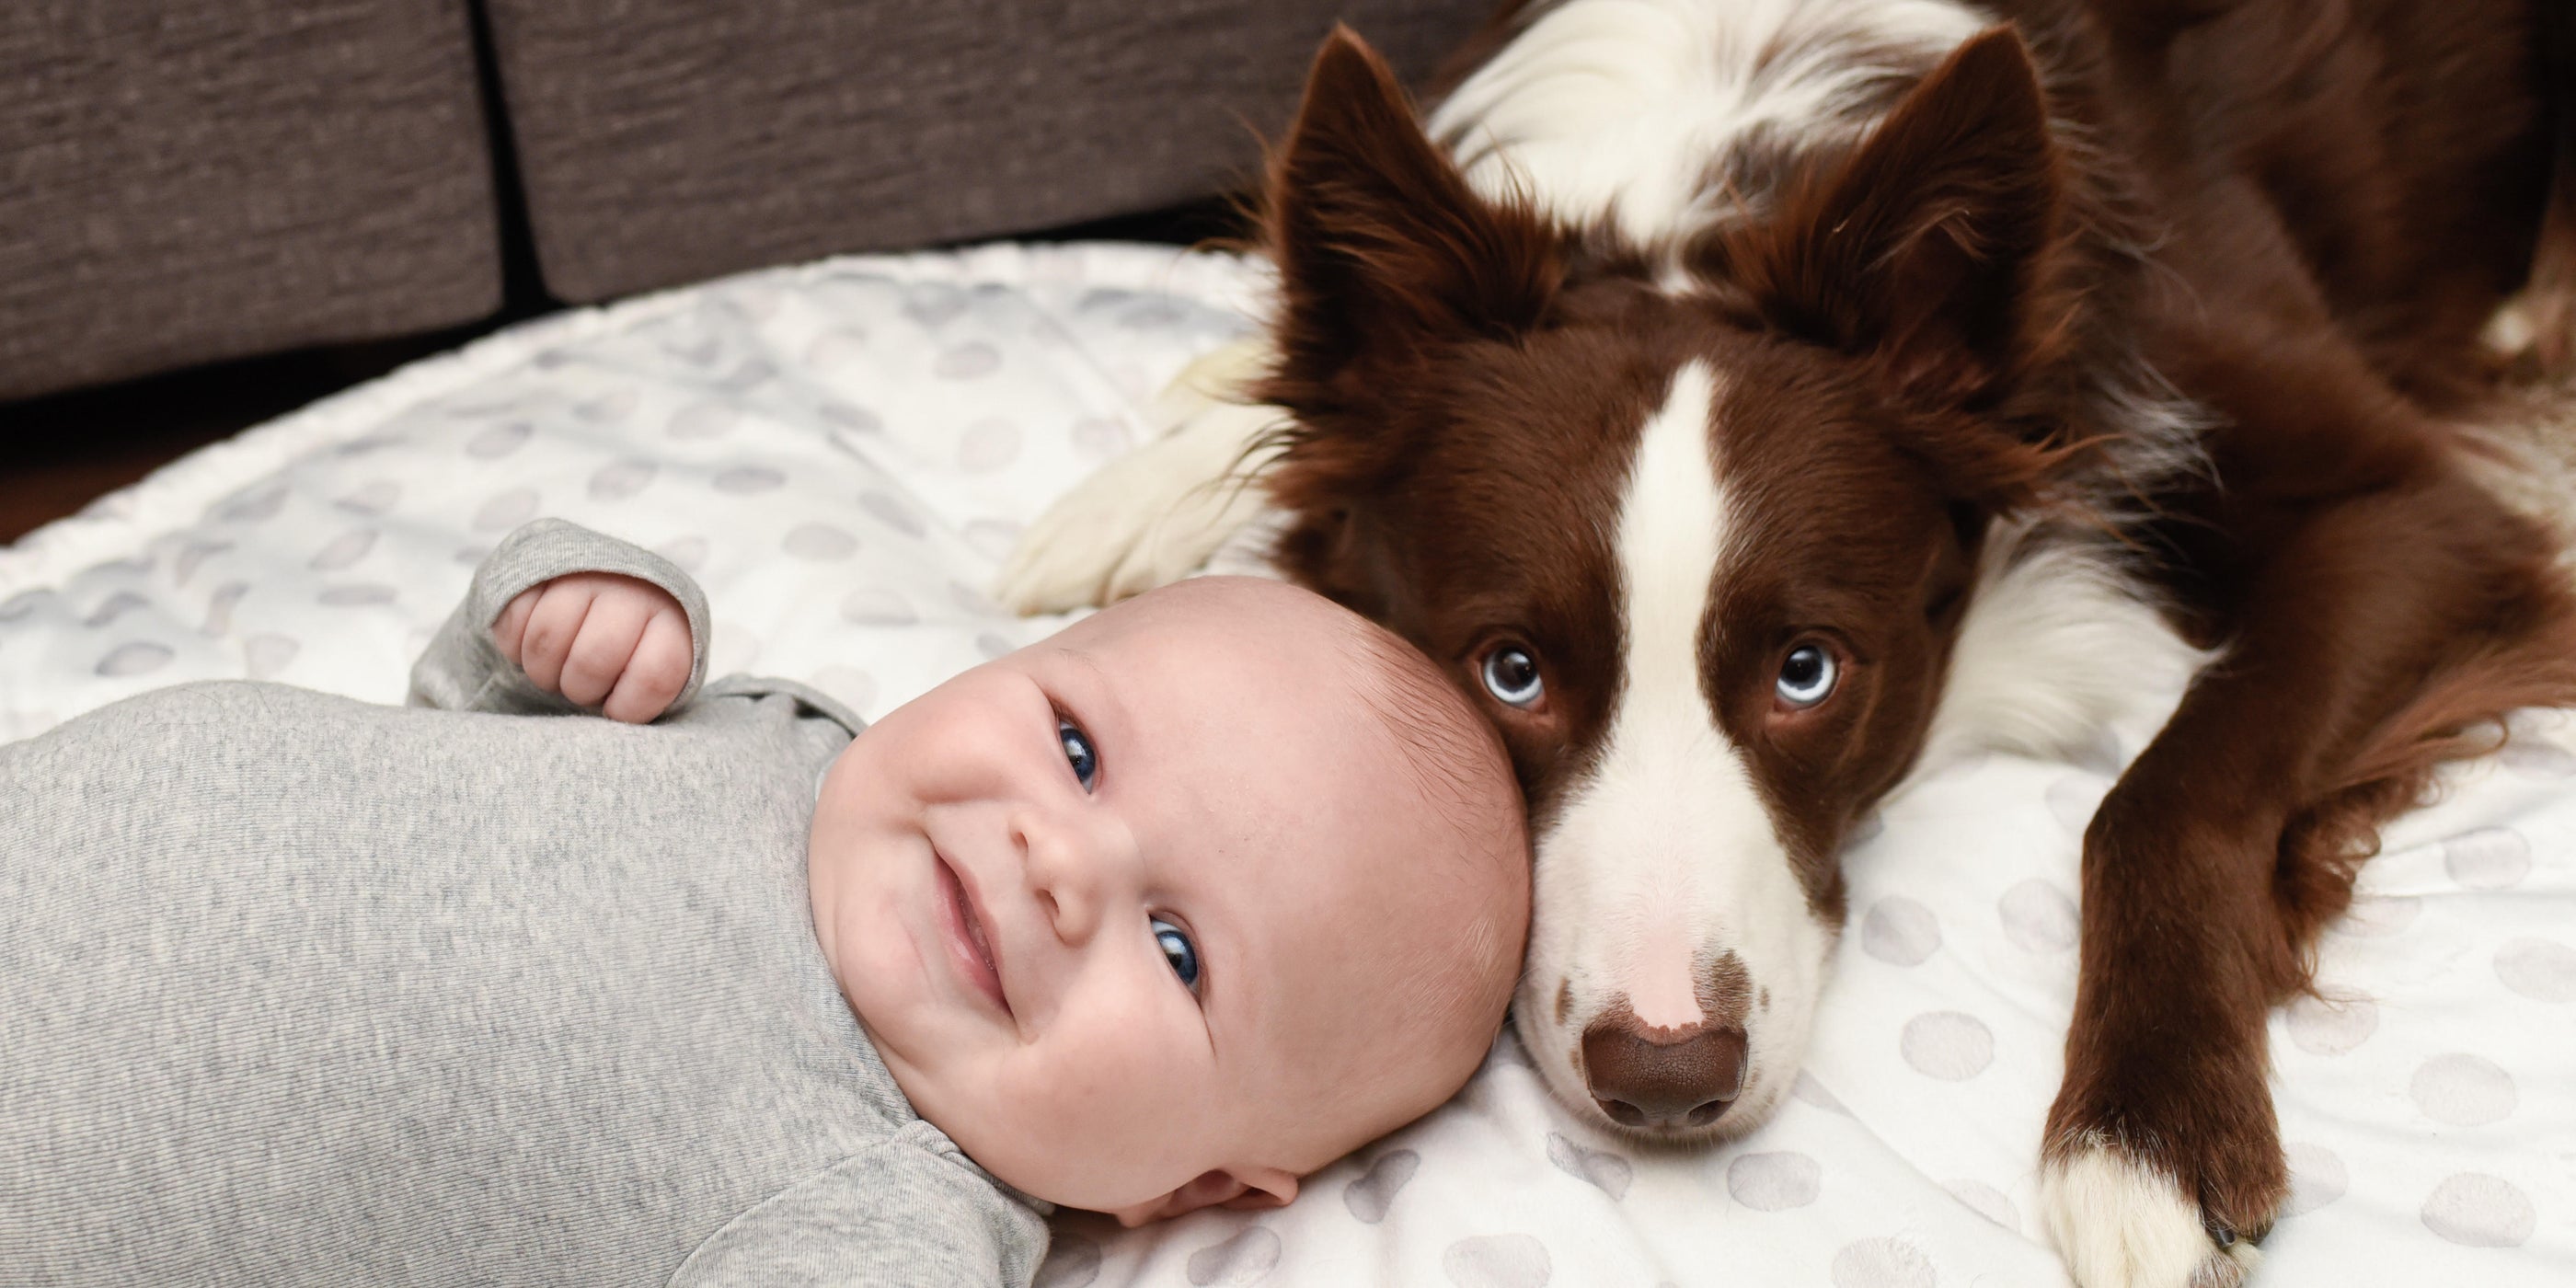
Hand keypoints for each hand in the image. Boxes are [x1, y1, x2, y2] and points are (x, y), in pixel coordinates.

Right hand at [492, 573, 691, 722]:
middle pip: (592, 659)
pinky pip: (514, 618)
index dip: (627, 708)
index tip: (616, 709)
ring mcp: (584, 574)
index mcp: (672, 623)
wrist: (609, 586)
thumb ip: (644, 698)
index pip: (655, 675)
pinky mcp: (539, 569)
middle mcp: (632, 590)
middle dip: (579, 689)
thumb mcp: (653, 672)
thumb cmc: (633, 650)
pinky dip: (514, 645)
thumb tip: (615, 738)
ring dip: (543, 670)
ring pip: (547, 638)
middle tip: (581, 687)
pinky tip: (531, 646)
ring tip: (556, 669)